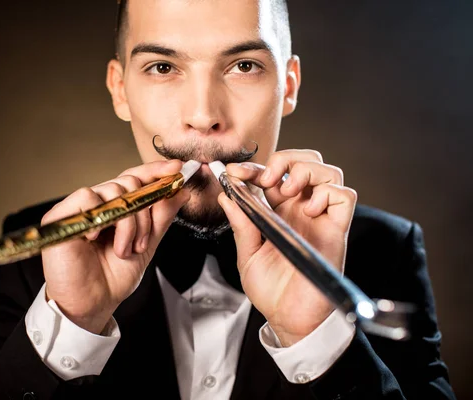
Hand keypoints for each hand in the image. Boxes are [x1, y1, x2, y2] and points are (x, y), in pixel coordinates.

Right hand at [41, 160, 189, 333]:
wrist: (94, 304)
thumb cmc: (114, 277)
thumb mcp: (146, 244)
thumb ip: (161, 218)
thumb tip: (181, 191)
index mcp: (116, 207)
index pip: (135, 178)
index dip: (155, 171)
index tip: (178, 169)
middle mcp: (98, 203)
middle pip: (128, 182)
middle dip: (144, 214)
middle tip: (141, 243)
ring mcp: (79, 208)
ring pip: (112, 191)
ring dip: (126, 224)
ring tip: (122, 250)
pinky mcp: (60, 216)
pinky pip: (86, 197)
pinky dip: (99, 218)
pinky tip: (96, 238)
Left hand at [218, 150, 356, 345]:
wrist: (289, 318)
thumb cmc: (271, 290)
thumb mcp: (247, 254)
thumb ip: (240, 224)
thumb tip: (226, 195)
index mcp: (279, 212)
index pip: (273, 175)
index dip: (254, 167)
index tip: (234, 172)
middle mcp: (301, 210)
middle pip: (306, 162)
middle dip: (285, 159)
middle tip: (266, 178)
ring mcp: (320, 218)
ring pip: (328, 172)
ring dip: (305, 171)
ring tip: (287, 191)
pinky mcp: (336, 230)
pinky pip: (344, 196)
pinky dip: (326, 193)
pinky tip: (308, 210)